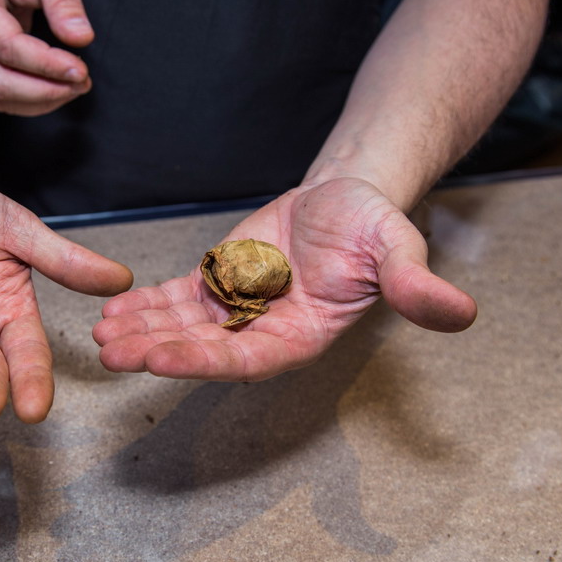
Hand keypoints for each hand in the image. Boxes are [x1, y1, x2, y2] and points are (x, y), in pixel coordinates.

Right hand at [0, 0, 93, 115]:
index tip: (80, 70)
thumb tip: (80, 37)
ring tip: (75, 87)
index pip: (7, 47)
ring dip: (41, 100)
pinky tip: (58, 90)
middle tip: (82, 82)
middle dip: (45, 90)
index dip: (46, 65)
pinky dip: (31, 102)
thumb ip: (62, 0)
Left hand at [93, 177, 475, 380]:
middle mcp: (264, 333)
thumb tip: (461, 313)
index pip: (248, 360)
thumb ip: (416, 285)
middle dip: (157, 351)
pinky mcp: (219, 284)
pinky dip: (145, 304)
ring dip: (142, 331)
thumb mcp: (398, 247)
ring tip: (100, 334)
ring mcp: (238, 311)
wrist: (348, 198)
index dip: (203, 363)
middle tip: (111, 353)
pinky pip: (176, 299)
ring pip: (182, 327)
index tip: (159, 360)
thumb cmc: (374, 224)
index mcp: (302, 336)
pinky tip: (111, 310)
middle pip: (204, 350)